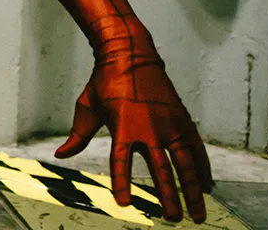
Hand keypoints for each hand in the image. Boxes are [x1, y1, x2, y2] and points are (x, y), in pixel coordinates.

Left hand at [55, 55, 212, 222]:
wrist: (130, 53)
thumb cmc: (104, 82)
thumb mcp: (87, 106)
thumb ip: (78, 136)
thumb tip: (61, 154)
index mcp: (121, 125)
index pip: (120, 161)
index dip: (121, 182)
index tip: (124, 203)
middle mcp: (148, 127)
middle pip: (160, 169)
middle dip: (168, 196)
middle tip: (173, 219)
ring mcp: (168, 123)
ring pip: (185, 163)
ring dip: (192, 189)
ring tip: (198, 213)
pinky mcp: (181, 119)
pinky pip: (196, 149)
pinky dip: (202, 169)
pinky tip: (206, 187)